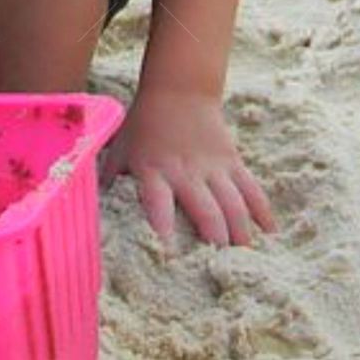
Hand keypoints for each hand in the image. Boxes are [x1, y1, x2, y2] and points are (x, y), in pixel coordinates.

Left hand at [99, 88, 276, 247]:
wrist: (178, 89)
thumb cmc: (144, 124)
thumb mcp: (120, 147)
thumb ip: (110, 178)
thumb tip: (87, 206)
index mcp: (154, 170)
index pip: (158, 203)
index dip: (164, 228)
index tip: (169, 256)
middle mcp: (185, 171)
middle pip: (206, 210)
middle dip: (215, 241)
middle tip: (220, 269)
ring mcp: (213, 166)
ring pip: (233, 204)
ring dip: (241, 234)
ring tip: (246, 261)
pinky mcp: (232, 161)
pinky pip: (251, 189)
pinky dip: (263, 212)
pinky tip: (271, 235)